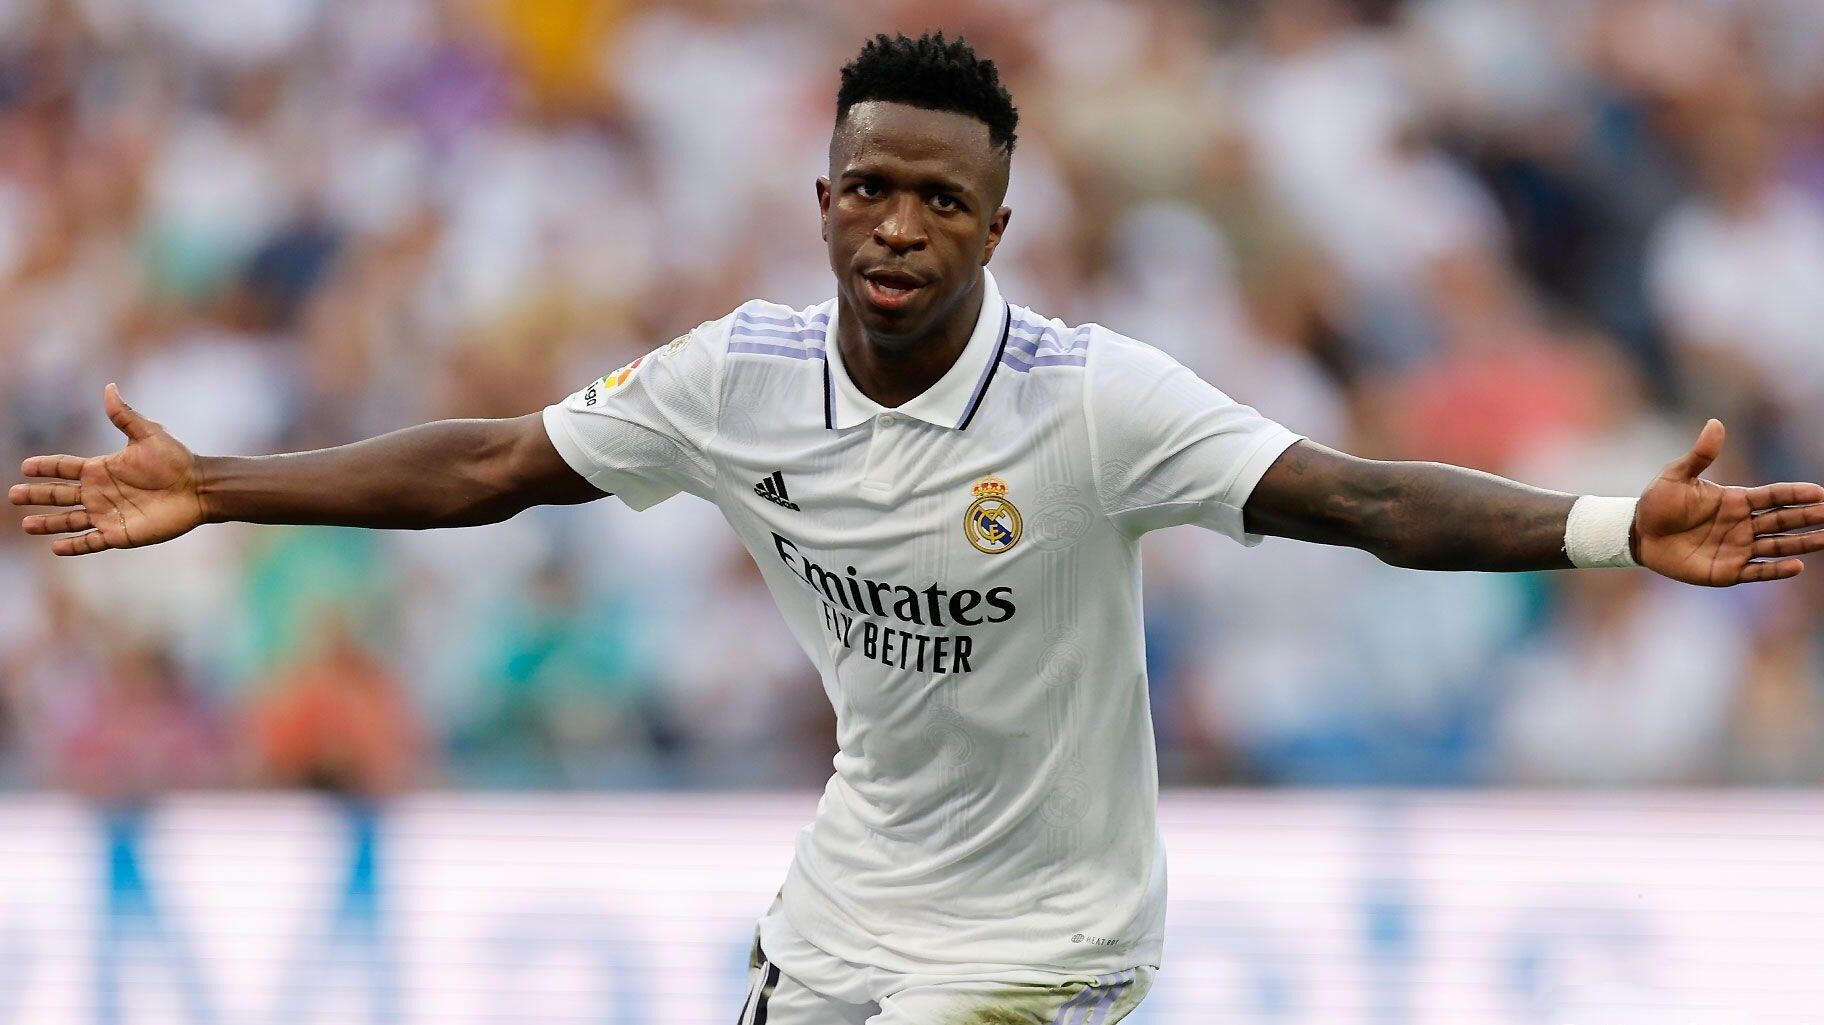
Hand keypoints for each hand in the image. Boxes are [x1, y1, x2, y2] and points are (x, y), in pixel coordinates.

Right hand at [9, 384, 206, 555]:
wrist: (199, 488)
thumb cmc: (176, 461)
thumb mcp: (148, 435)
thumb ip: (125, 415)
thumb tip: (109, 387)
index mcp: (101, 469)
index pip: (64, 468)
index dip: (45, 467)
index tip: (25, 467)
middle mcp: (99, 492)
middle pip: (59, 494)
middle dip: (37, 495)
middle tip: (13, 495)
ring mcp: (108, 514)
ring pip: (69, 520)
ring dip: (48, 523)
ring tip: (26, 525)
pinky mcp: (120, 534)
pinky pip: (91, 542)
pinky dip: (74, 546)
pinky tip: (55, 548)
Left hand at [1636, 419, 1823, 585]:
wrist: (1638, 534)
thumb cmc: (1657, 503)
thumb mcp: (1676, 476)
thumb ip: (1700, 455)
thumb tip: (1715, 423)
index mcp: (1736, 500)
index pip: (1774, 496)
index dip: (1796, 494)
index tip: (1820, 493)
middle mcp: (1743, 524)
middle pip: (1782, 520)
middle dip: (1808, 517)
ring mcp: (1737, 548)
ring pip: (1778, 545)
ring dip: (1802, 543)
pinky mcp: (1726, 571)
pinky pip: (1757, 571)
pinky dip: (1777, 570)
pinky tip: (1797, 566)